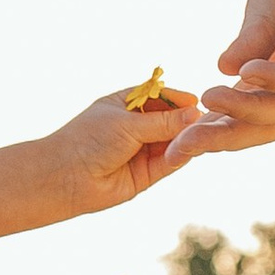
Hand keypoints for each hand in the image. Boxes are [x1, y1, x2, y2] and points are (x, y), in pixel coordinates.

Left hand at [44, 86, 198, 217]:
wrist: (66, 177)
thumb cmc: (89, 141)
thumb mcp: (128, 124)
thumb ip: (163, 121)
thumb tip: (196, 113)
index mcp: (126, 104)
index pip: (160, 97)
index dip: (178, 99)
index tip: (197, 100)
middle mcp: (135, 127)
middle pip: (170, 120)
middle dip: (187, 120)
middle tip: (208, 119)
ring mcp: (141, 150)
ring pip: (172, 142)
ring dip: (187, 139)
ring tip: (203, 134)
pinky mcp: (145, 174)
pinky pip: (169, 162)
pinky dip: (180, 156)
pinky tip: (190, 150)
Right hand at [166, 0, 274, 171]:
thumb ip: (254, 23)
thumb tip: (223, 67)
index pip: (246, 105)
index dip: (211, 124)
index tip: (171, 138)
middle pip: (264, 124)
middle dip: (223, 137)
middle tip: (181, 148)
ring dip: (248, 110)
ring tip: (211, 98)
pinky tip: (253, 71)